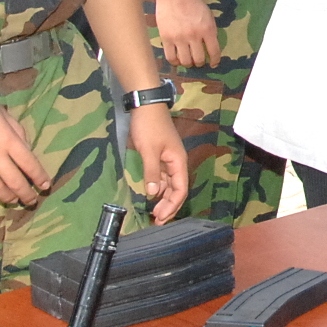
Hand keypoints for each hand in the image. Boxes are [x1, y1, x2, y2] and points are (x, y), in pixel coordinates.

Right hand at [0, 87, 50, 206]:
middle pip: (15, 182)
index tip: (45, 186)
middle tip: (31, 201)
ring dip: (7, 198)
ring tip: (13, 201)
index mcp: (8, 139)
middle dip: (26, 194)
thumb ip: (17, 132)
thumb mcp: (3, 114)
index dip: (39, 178)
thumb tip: (27, 150)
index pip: (30, 164)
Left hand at [129, 107, 189, 223]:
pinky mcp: (158, 157)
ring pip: (168, 185)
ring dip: (162, 198)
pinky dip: (157, 188)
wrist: (146, 106)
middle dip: (169, 205)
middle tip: (157, 220)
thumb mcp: (148, 150)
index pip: (180, 189)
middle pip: (176, 190)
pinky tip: (149, 194)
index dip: (173, 205)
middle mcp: (175, 163)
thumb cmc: (149, 127)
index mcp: (178, 162)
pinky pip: (160, 177)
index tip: (161, 217)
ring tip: (152, 211)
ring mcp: (167, 160)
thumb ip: (151, 173)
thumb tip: (153, 194)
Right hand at [153, 0, 219, 67]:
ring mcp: (179, 38)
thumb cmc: (193, 2)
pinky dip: (175, 62)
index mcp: (207, 29)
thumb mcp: (208, 16)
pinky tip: (177, 59)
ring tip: (188, 60)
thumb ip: (210, 31)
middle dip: (200, 63)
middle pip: (199, 59)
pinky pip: (171, 57)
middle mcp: (194, 35)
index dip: (215, 61)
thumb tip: (211, 48)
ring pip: (185, 61)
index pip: (214, 52)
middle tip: (199, 61)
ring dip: (188, 63)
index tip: (214, 64)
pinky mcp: (166, 38)